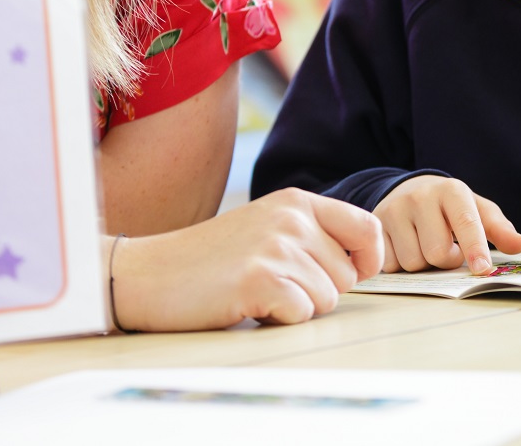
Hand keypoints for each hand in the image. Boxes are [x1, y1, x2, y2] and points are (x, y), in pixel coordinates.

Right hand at [108, 187, 383, 331]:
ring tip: (255, 290)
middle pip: (348, 275)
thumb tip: (362, 263)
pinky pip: (301, 314)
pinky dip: (278, 319)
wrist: (151, 272)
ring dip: (295, 306)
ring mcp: (276, 246)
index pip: (367, 228)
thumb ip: (310, 234)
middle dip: (318, 290)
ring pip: (326, 300)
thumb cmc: (210, 258)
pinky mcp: (261, 279)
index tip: (353, 274)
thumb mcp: (266, 227)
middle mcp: (292, 218)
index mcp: (296, 200)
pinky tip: (247, 303)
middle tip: (272, 282)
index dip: (369, 259)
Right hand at [374, 175, 520, 275]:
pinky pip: (390, 263)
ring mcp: (394, 209)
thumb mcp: (476, 210)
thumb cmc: (450, 208)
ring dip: (423, 264)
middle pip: (437, 252)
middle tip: (447, 248)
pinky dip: (401, 264)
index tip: (483, 269)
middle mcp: (419, 196)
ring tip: (424, 245)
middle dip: (446, 260)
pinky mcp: (375, 224)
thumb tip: (517, 245)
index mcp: (451, 191)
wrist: (409, 191)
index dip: (475, 247)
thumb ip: (497, 227)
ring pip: (412, 262)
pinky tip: (405, 247)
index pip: (465, 221)